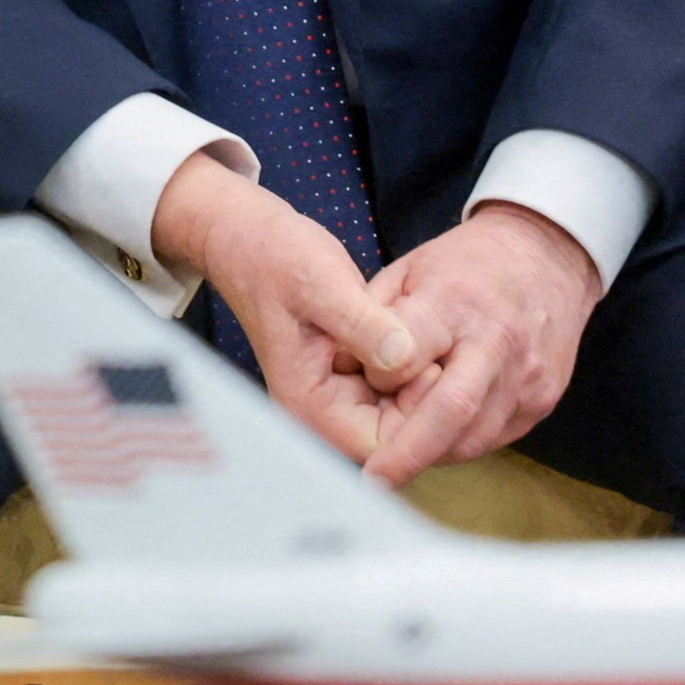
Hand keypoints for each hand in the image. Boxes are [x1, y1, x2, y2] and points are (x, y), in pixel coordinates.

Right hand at [150, 154, 421, 465]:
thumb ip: (363, 325)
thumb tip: (404, 358)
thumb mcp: (322, 284)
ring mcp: (332, 396)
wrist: (249, 239)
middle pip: (393, 435)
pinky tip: (411, 329)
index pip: (380, 445)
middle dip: (420, 395)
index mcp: (308, 403)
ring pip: (397, 411)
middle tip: (434, 343)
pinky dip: (409, 363)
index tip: (432, 362)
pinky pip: (391, 387)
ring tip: (423, 332)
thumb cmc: (274, 258)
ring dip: (416, 377)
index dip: (415, 413)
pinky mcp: (346, 377)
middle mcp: (319, 411)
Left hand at [355, 204, 599, 484]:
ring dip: (431, 455)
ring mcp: (526, 375)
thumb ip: (372, 319)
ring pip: (474, 436)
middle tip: (373, 480)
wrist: (547, 257)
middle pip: (451, 410)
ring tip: (398, 461)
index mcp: (454, 302)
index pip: (408, 355)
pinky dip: (459, 445)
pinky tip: (435, 441)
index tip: (352, 401)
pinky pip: (495, 438)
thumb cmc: (466, 264)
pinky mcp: (543, 398)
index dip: (378, 381)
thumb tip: (336, 369)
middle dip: (408, 453)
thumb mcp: (407, 270)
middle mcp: (496, 342)